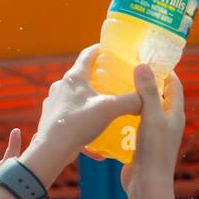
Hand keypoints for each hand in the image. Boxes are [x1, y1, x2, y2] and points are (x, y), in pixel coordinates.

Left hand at [23, 45, 141, 184]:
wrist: (52, 149)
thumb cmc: (78, 123)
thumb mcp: (110, 109)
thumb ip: (130, 101)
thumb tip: (146, 99)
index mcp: (74, 78)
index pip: (87, 55)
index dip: (99, 50)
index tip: (109, 49)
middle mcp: (61, 87)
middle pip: (82, 78)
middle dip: (98, 81)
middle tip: (113, 85)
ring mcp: (55, 104)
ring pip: (77, 101)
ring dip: (91, 106)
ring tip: (105, 116)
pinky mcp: (53, 122)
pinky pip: (73, 122)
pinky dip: (86, 130)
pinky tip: (97, 147)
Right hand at [121, 64, 184, 197]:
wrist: (147, 185)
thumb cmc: (154, 152)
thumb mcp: (151, 117)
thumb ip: (149, 92)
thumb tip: (143, 66)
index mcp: (174, 115)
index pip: (174, 86)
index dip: (166, 70)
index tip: (151, 57)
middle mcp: (167, 124)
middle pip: (159, 96)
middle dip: (147, 82)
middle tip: (128, 68)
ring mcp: (154, 135)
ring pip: (145, 111)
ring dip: (134, 98)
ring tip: (117, 85)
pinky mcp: (142, 145)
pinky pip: (134, 124)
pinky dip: (125, 115)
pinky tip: (111, 110)